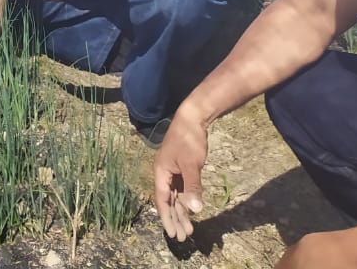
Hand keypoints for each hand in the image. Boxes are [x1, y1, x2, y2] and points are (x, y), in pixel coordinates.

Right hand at [153, 111, 208, 241]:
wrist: (193, 118)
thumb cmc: (189, 140)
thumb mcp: (191, 165)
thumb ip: (193, 187)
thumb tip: (195, 210)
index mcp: (161, 172)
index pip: (162, 200)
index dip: (167, 218)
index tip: (173, 234)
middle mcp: (164, 174)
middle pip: (168, 201)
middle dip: (175, 219)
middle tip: (183, 237)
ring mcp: (172, 171)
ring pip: (175, 197)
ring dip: (181, 213)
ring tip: (189, 230)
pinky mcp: (181, 168)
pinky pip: (181, 190)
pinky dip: (186, 201)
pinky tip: (191, 211)